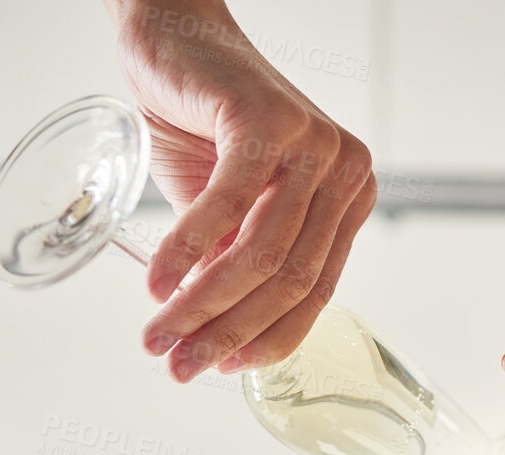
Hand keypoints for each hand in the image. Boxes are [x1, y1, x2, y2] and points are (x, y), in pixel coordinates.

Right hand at [110, 0, 375, 381]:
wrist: (172, 34)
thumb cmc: (203, 121)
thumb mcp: (230, 207)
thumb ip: (237, 263)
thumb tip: (220, 340)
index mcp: (347, 199)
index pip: (314, 291)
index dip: (269, 338)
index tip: (221, 370)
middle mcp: (344, 173)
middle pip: (288, 281)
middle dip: (228, 333)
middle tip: (178, 366)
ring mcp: (314, 146)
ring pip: (260, 255)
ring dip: (202, 305)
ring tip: (159, 337)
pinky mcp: (269, 123)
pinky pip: (226, 208)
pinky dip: (186, 253)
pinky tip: (158, 286)